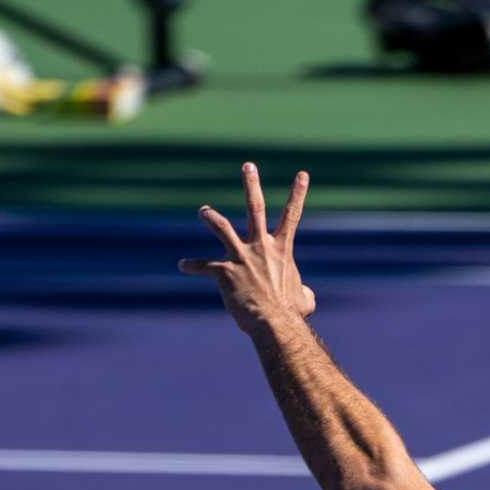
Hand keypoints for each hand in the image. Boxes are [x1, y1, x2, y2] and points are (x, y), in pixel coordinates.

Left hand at [179, 162, 316, 335]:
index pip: (293, 216)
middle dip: (252, 184)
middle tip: (248, 165)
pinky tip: (184, 265)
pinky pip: (204, 266)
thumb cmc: (291, 315)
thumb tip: (305, 296)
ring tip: (204, 211)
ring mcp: (241, 256)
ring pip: (222, 226)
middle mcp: (261, 246)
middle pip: (256, 207)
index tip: (302, 174)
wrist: (274, 323)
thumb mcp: (305, 301)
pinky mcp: (224, 271)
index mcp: (282, 250)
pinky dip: (193, 266)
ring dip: (211, 216)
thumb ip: (303, 292)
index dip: (299, 193)